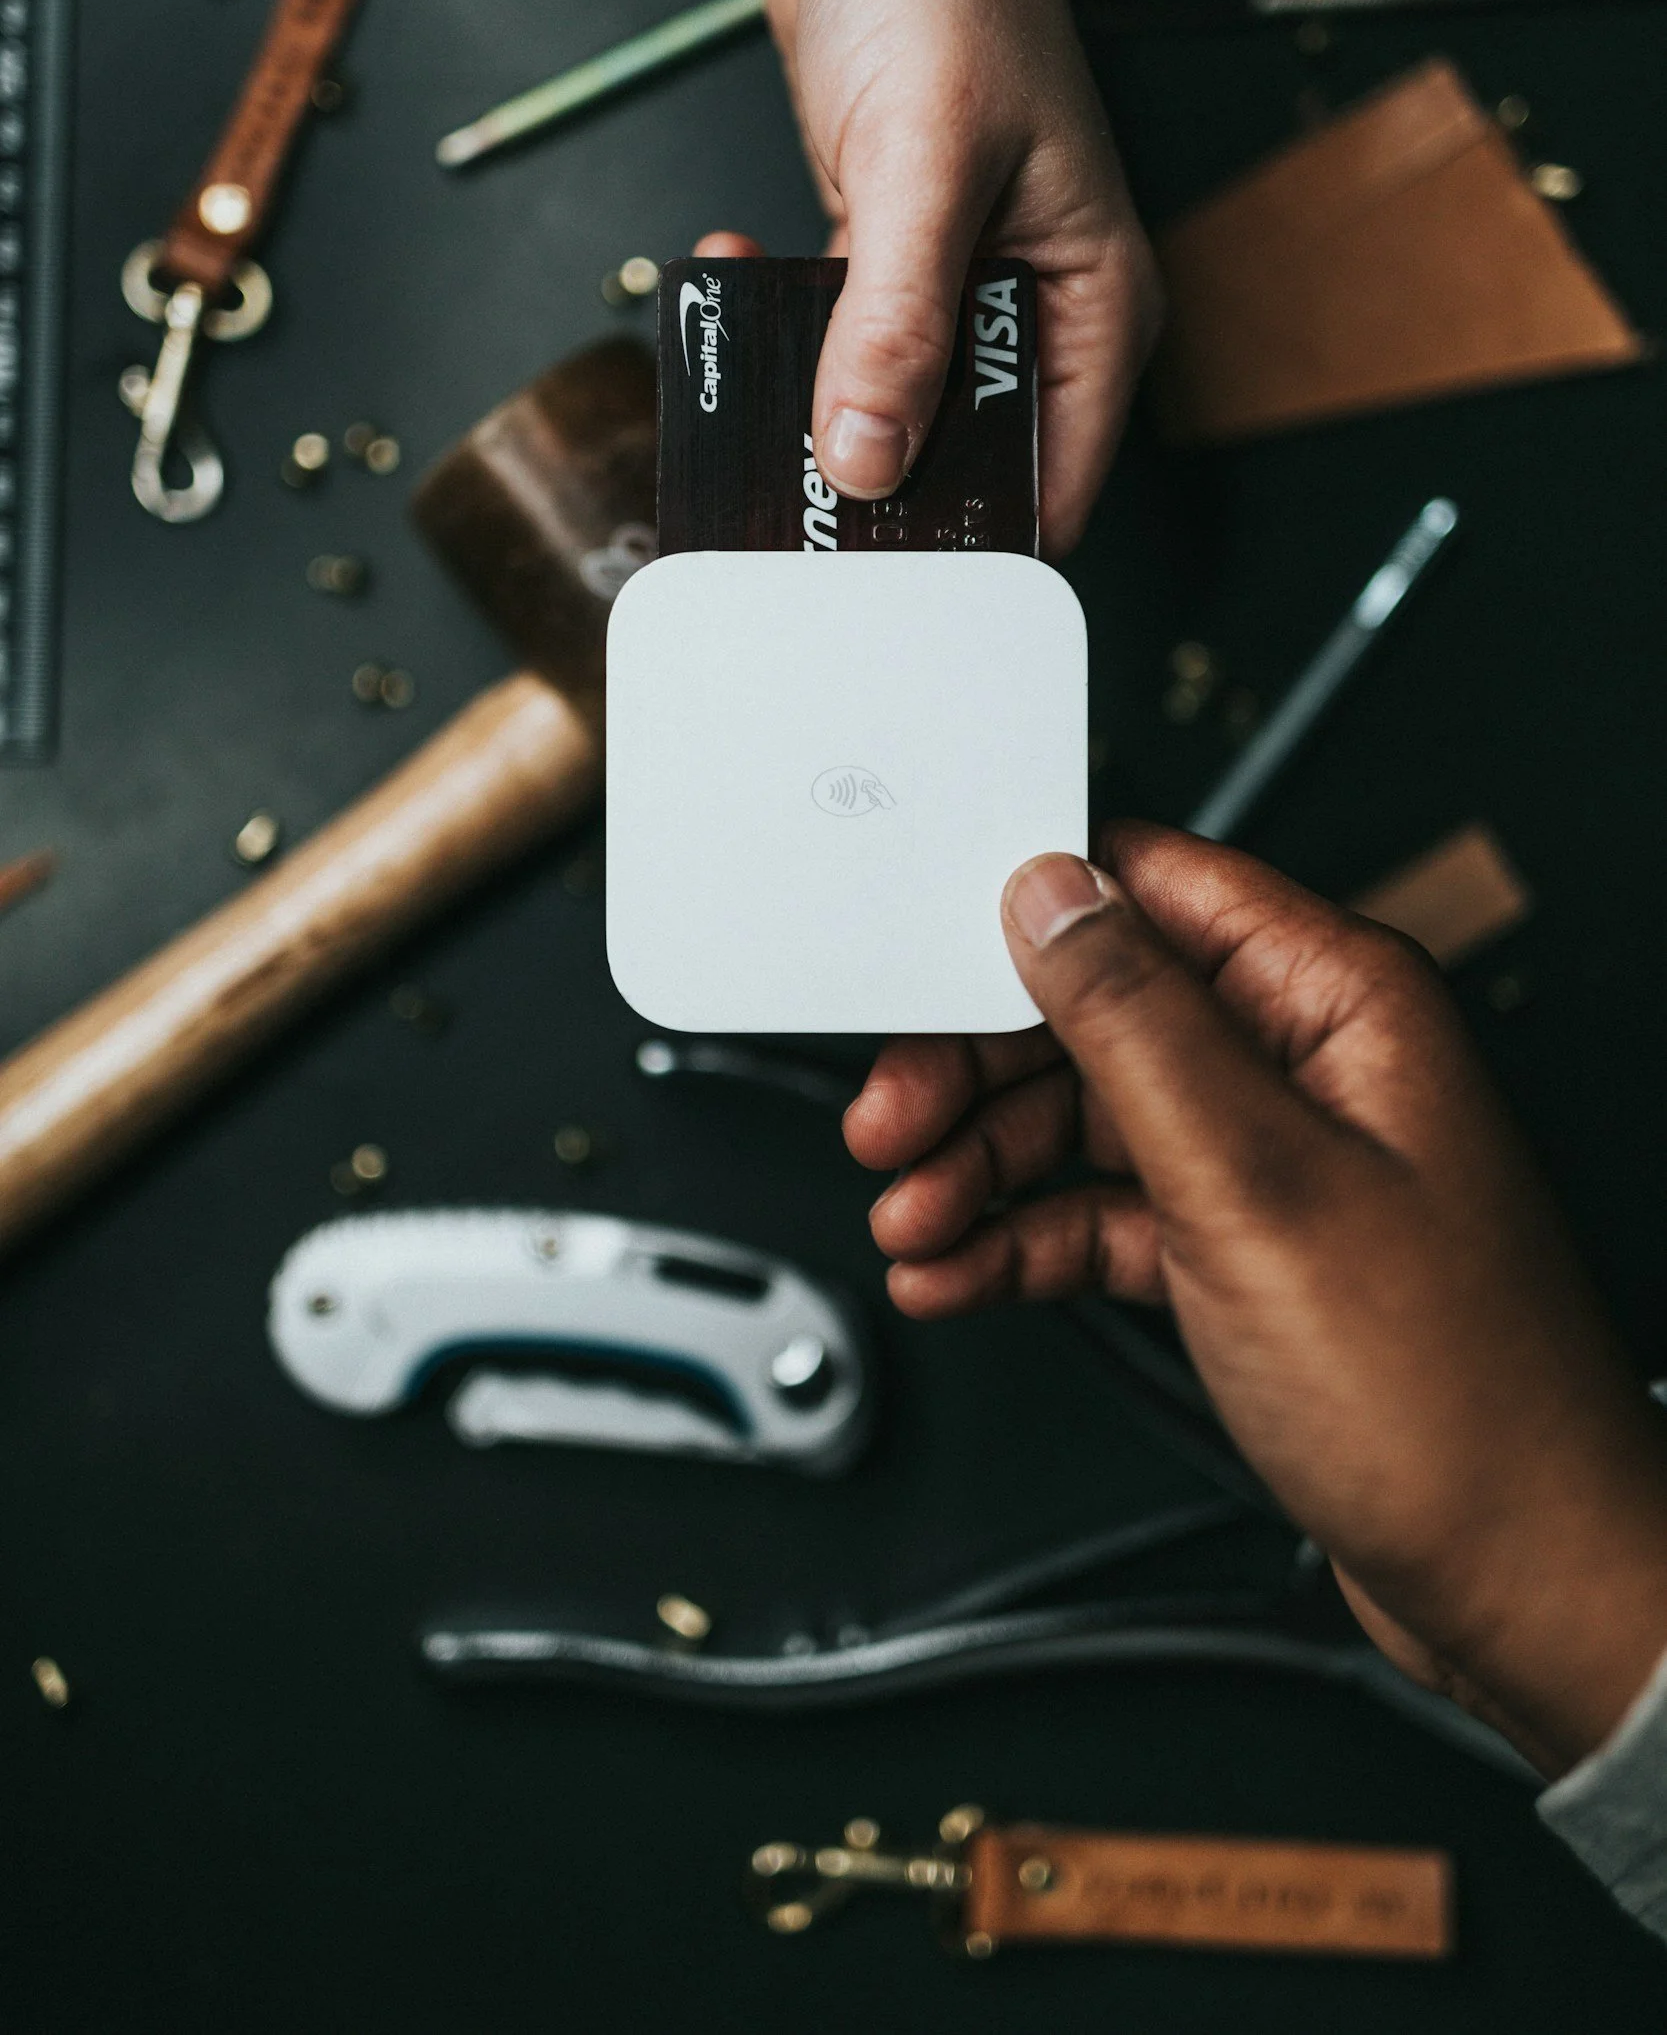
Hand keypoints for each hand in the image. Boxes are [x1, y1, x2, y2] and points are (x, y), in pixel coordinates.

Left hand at [757, 0, 1155, 555]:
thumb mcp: (921, 167)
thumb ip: (892, 325)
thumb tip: (866, 454)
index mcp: (1090, 307)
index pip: (1046, 487)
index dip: (966, 541)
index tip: (875, 570)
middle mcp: (1029, 308)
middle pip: (954, 459)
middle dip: (869, 476)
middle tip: (778, 488)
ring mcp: (953, 285)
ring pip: (883, 403)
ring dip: (806, 399)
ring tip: (742, 381)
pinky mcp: (885, 254)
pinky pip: (830, 335)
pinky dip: (776, 326)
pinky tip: (734, 280)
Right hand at [848, 823, 1666, 1773]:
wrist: (1520, 1584)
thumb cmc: (1453, 1399)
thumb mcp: (1253, 1185)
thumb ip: (1138, 1025)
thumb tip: (1052, 894)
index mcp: (1337, 1002)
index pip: (1150, 893)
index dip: (1024, 923)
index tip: (919, 975)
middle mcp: (1305, 1065)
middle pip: (1096, 1014)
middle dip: (977, 1072)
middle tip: (892, 1129)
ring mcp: (1273, 1162)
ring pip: (1086, 1119)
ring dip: (984, 1169)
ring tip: (914, 1225)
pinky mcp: (1245, 1252)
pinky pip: (1106, 1213)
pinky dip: (1026, 1241)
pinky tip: (959, 1273)